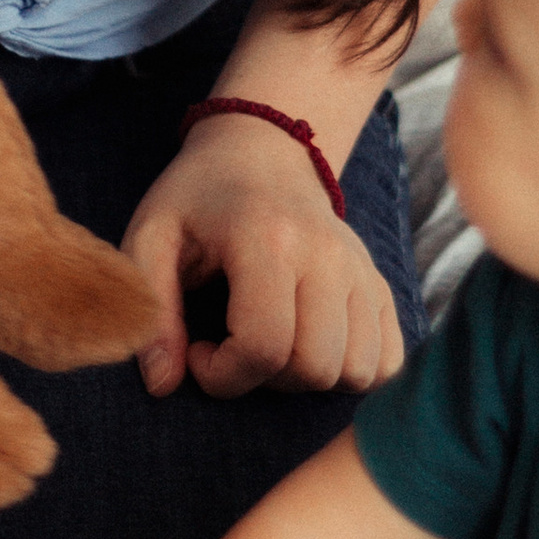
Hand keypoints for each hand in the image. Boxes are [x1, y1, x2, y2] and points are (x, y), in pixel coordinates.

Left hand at [123, 114, 403, 399]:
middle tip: (232, 345)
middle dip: (263, 379)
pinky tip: (309, 347)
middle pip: (314, 367)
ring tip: (271, 344)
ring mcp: (361, 270)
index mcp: (268, 239)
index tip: (198, 350)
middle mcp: (327, 254)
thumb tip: (161, 385)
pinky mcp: (380, 284)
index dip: (222, 374)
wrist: (262, 153)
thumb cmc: (198, 200)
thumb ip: (152, 312)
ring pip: (356, 372)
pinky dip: (351, 372)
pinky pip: (387, 361)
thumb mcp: (151, 239)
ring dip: (307, 379)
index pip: (263, 347)